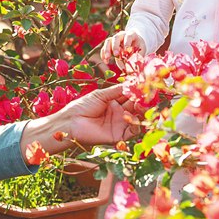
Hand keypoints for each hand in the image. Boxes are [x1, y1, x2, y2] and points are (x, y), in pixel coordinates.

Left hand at [21, 85, 142, 157]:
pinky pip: (132, 131)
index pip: (130, 95)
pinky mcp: (119, 136)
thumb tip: (132, 83)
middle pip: (136, 106)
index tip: (145, 83)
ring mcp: (120, 124)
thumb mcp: (100, 95)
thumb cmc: (82, 106)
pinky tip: (131, 115)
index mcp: (114, 101)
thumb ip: (117, 91)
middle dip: (142, 99)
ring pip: (137, 118)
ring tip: (141, 103)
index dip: (137, 90)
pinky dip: (135, 123)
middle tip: (147, 93)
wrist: (71, 122)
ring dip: (141, 110)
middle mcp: (119, 113)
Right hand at [100, 31, 145, 66]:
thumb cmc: (139, 47)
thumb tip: (128, 67)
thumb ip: (135, 57)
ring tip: (107, 58)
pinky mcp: (110, 44)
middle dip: (115, 46)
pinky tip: (105, 61)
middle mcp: (122, 35)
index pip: (128, 36)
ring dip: (107, 50)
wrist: (135, 42)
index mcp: (131, 34)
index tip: (126, 48)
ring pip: (108, 41)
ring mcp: (115, 39)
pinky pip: (104, 47)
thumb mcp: (140, 51)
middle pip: (116, 37)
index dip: (127, 42)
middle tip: (116, 54)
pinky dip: (104, 54)